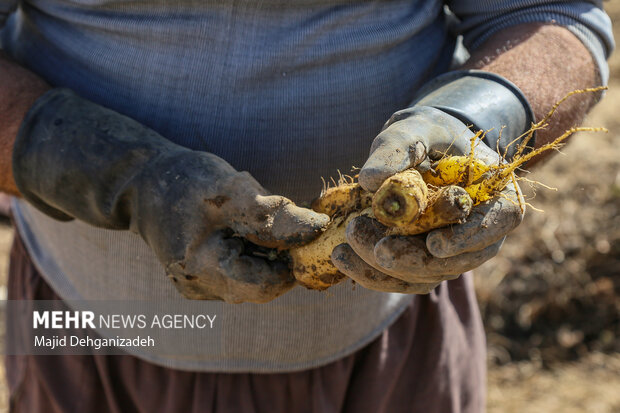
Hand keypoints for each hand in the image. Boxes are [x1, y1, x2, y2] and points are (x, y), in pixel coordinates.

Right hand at [12, 89, 328, 302]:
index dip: (293, 261)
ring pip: (252, 281)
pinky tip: (245, 231)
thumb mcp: (231, 188)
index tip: (306, 230)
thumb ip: (273, 213)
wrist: (143, 182)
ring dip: (268, 256)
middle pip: (261, 286)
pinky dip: (254, 256)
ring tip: (259, 222)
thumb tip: (319, 228)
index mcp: (200, 269)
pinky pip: (239, 276)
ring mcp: (198, 286)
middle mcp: (198, 287)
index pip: (266, 285)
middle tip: (286, 222)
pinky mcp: (201, 279)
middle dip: (281, 257)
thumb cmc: (185, 180)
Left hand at [331, 106, 522, 292]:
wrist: (417, 146)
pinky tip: (341, 258)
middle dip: (413, 259)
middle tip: (375, 248)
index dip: (469, 238)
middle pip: (457, 260)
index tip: (435, 244)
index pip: (498, 221)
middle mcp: (479, 228)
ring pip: (426, 275)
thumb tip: (370, 180)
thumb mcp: (413, 128)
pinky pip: (402, 278)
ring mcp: (452, 251)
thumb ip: (397, 147)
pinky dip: (371, 272)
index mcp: (493, 191)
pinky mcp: (423, 262)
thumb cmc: (423, 132)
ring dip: (384, 269)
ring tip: (344, 248)